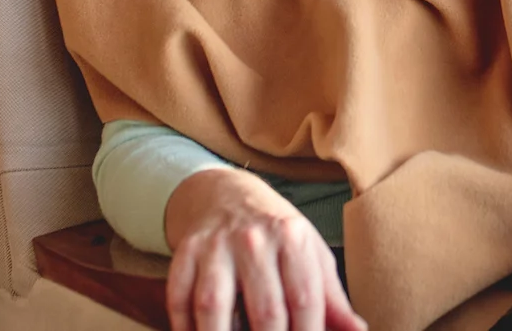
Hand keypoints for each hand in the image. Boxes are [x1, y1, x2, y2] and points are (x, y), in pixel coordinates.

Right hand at [165, 168, 364, 330]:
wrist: (227, 195)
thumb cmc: (277, 235)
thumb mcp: (310, 254)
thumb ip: (331, 297)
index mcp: (293, 238)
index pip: (305, 299)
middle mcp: (254, 239)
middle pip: (264, 309)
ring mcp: (216, 245)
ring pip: (214, 305)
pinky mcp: (186, 251)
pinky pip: (179, 298)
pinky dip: (185, 326)